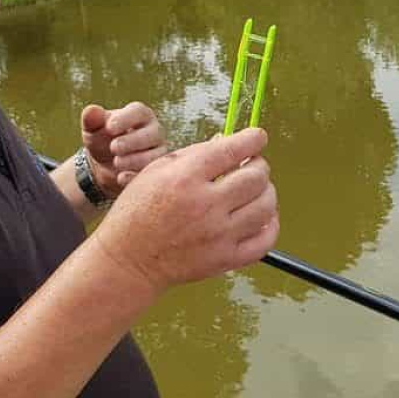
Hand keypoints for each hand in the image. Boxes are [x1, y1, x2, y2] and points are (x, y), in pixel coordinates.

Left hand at [80, 102, 167, 196]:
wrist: (104, 164)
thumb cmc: (101, 139)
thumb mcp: (93, 129)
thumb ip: (91, 119)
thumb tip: (91, 111)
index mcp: (140, 114)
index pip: (139, 111)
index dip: (125, 119)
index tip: (109, 128)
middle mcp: (154, 130)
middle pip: (153, 133)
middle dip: (132, 141)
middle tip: (113, 147)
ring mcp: (158, 150)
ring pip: (155, 155)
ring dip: (134, 160)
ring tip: (116, 162)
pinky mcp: (156, 169)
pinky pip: (152, 174)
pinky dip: (136, 177)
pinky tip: (120, 177)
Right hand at [91, 127, 278, 293]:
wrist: (127, 260)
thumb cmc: (138, 211)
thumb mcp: (156, 170)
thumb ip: (195, 153)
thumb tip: (227, 141)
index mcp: (186, 178)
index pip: (234, 149)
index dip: (253, 139)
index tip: (258, 137)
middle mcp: (205, 205)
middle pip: (256, 176)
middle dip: (259, 165)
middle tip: (252, 166)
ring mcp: (218, 235)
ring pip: (266, 206)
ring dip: (267, 192)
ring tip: (256, 190)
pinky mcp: (224, 259)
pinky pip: (265, 240)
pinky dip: (270, 225)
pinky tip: (261, 217)